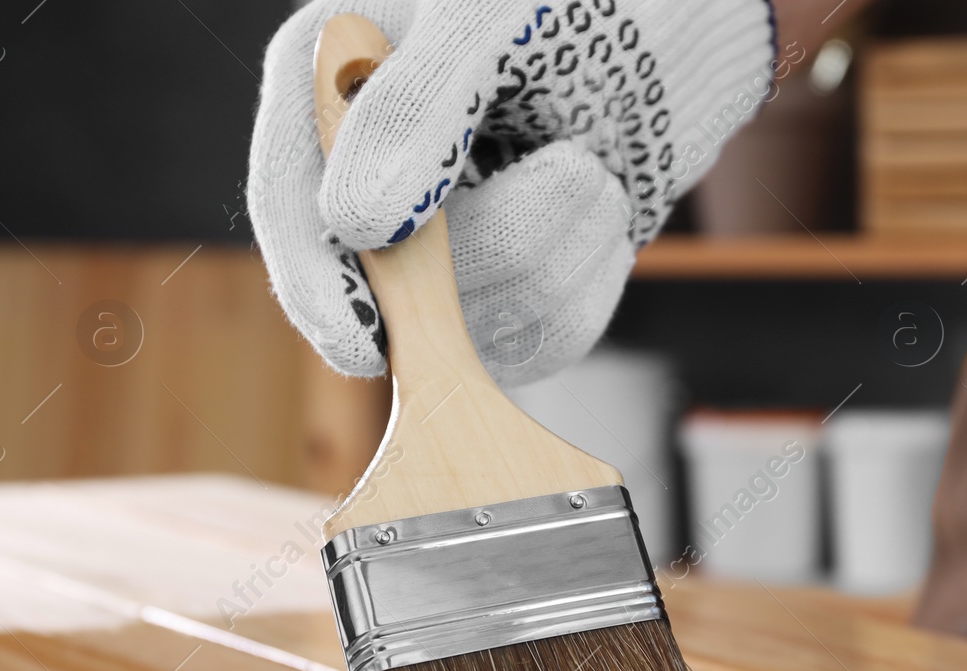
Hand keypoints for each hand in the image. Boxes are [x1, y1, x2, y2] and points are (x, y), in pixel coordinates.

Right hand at [249, 0, 776, 384]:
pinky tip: (600, 213)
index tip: (362, 340)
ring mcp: (439, 256)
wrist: (676, 35)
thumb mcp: (488, 20)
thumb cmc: (572, 1)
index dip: (316, 282)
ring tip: (592, 166)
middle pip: (391, 288)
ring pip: (479, 323)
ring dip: (564, 243)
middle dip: (503, 241)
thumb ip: (416, 108)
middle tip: (579, 165)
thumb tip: (354, 222)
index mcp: (333, 93)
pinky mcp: (509, 303)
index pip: (290, 203)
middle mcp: (371, 182)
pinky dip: (591, 277)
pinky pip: (543, 337)